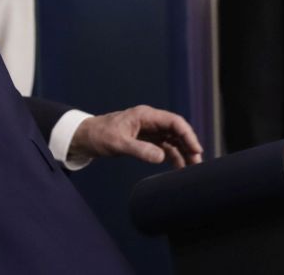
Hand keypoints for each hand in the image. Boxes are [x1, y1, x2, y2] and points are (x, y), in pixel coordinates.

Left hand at [69, 105, 204, 167]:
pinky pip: (164, 147)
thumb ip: (140, 150)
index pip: (174, 122)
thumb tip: (161, 158)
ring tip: (191, 168)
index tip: (196, 150)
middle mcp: (150, 121)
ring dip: (183, 152)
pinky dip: (173, 156)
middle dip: (188, 146)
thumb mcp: (119, 144)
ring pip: (173, 140)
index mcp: (145, 115)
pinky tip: (178, 168)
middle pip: (177, 131)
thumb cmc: (100, 135)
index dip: (188, 135)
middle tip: (197, 163)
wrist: (86, 137)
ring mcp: (149, 130)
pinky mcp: (146, 140)